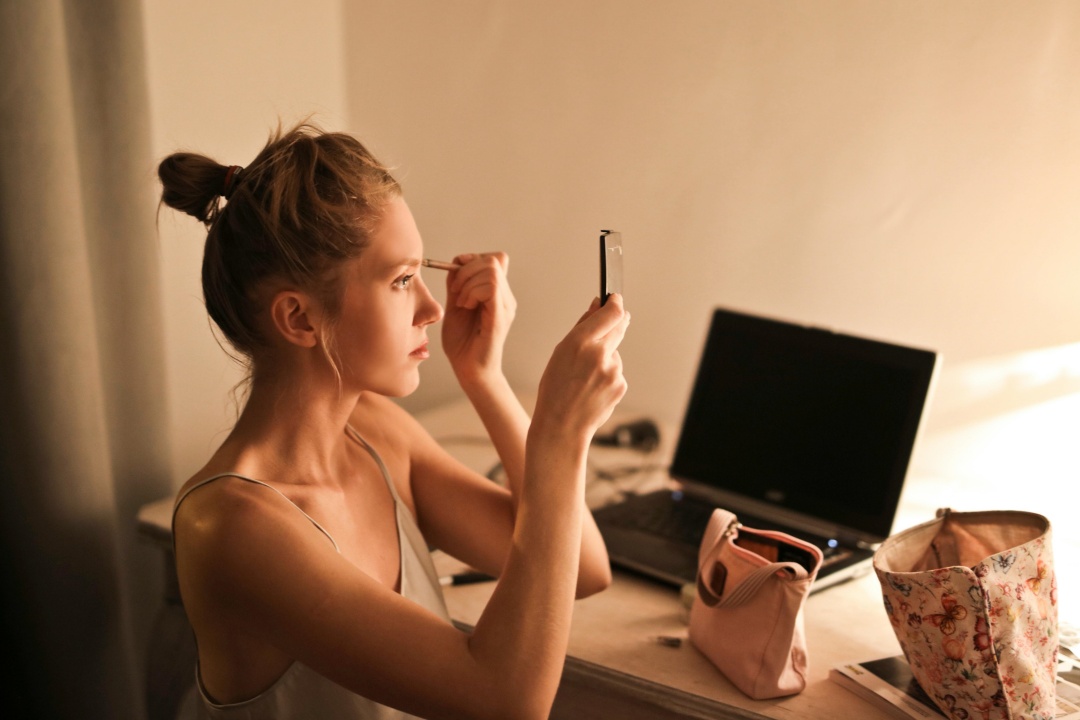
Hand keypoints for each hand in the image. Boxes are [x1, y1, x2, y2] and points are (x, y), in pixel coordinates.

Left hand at [441, 252, 516, 385]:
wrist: (468, 370)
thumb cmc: (462, 342)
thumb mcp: (455, 306)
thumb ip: (457, 285)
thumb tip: (457, 263)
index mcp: (496, 293)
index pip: (495, 258)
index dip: (474, 259)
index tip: (456, 273)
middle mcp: (505, 297)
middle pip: (493, 260)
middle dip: (467, 270)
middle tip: (456, 292)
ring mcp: (505, 306)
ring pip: (491, 270)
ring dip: (468, 282)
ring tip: (461, 302)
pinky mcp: (500, 316)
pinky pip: (491, 288)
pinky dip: (473, 292)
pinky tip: (465, 306)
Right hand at [532, 294, 629, 442]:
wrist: (562, 427)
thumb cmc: (554, 390)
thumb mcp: (560, 353)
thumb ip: (582, 327)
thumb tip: (596, 306)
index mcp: (579, 342)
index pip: (610, 313)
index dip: (615, 303)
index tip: (616, 299)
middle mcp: (599, 354)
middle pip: (619, 327)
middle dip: (619, 321)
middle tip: (619, 316)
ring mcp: (613, 371)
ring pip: (614, 354)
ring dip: (606, 358)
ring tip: (585, 377)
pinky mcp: (620, 385)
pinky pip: (616, 373)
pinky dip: (607, 377)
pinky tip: (592, 389)